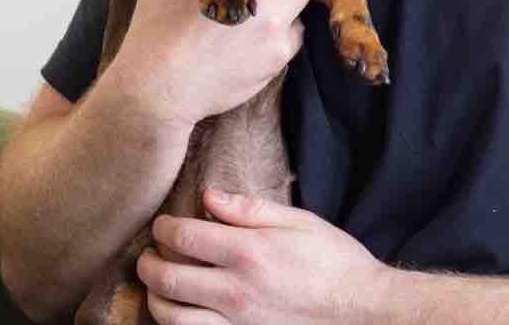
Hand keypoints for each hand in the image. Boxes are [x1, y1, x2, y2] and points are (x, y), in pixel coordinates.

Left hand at [137, 187, 390, 324]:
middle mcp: (236, 291)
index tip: (162, 225)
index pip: (184, 237)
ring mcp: (237, 323)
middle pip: (167, 279)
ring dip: (155, 300)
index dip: (163, 228)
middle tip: (148, 255)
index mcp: (249, 252)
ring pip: (172, 318)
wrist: (361, 309)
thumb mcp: (297, 221)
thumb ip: (249, 209)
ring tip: (158, 286)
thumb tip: (208, 197)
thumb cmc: (333, 260)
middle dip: (147, 264)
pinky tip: (182, 312)